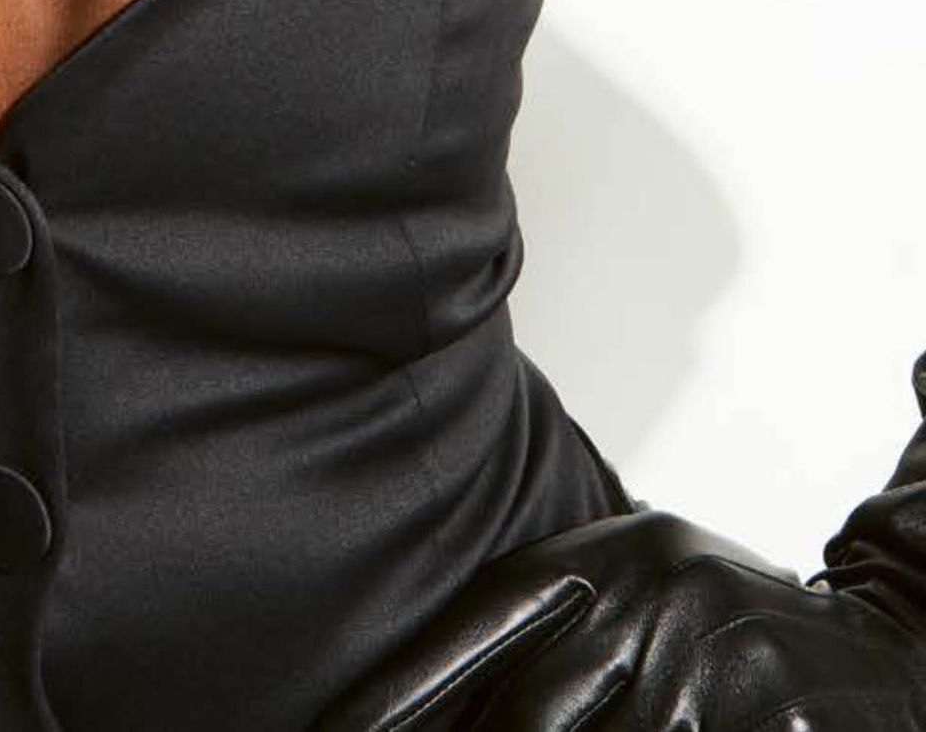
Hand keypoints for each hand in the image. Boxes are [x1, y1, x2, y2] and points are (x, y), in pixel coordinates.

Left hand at [311, 509, 924, 731]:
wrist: (885, 646)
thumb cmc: (725, 627)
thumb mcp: (635, 593)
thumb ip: (547, 638)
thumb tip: (432, 713)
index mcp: (610, 558)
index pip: (476, 628)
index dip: (397, 696)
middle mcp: (656, 601)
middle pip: (525, 722)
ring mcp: (720, 670)